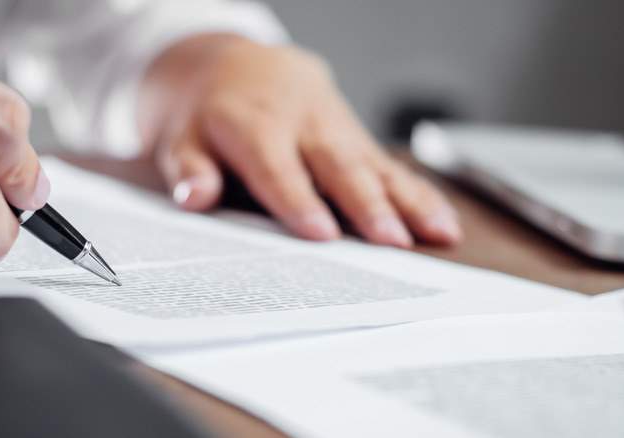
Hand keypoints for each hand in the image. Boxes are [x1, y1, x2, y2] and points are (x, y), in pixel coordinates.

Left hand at [138, 34, 460, 247]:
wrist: (242, 63)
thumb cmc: (210, 112)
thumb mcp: (179, 136)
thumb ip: (188, 168)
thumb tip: (194, 198)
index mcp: (254, 125)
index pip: (277, 168)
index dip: (299, 201)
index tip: (322, 234)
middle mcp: (303, 124)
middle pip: (338, 166)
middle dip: (367, 204)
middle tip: (391, 242)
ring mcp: (337, 128)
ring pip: (376, 165)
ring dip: (408, 201)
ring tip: (438, 235)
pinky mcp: (357, 138)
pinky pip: (391, 164)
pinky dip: (420, 193)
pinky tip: (443, 222)